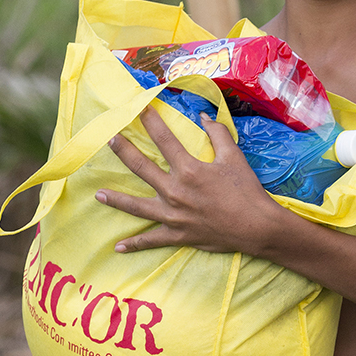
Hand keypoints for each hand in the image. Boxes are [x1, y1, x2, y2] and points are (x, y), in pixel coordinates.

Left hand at [96, 106, 276, 254]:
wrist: (256, 226)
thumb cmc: (246, 190)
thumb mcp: (234, 157)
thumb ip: (217, 133)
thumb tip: (204, 115)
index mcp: (188, 169)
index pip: (164, 140)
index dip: (151, 122)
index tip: (139, 109)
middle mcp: (174, 191)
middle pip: (141, 168)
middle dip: (124, 151)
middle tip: (110, 140)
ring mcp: (173, 215)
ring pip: (137, 207)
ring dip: (116, 200)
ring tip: (98, 195)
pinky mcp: (177, 235)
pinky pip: (152, 241)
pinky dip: (135, 244)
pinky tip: (119, 247)